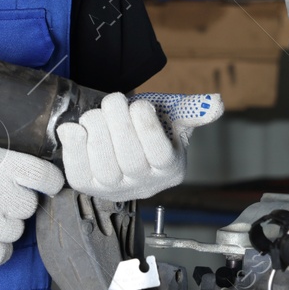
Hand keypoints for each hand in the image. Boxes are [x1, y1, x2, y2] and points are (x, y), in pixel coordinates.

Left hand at [56, 91, 223, 201]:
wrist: (120, 143)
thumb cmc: (147, 128)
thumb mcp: (171, 117)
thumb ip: (191, 110)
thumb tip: (215, 103)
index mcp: (169, 169)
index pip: (159, 153)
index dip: (146, 125)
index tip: (139, 104)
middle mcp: (142, 185)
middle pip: (130, 159)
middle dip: (119, 122)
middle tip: (114, 100)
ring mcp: (113, 189)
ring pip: (104, 167)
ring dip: (96, 131)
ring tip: (97, 113)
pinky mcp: (87, 187)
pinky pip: (77, 173)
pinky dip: (73, 148)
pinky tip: (76, 129)